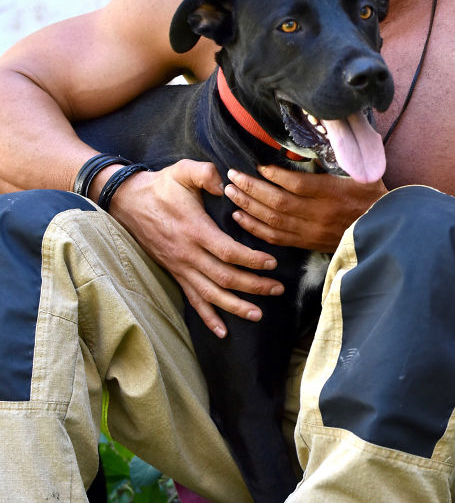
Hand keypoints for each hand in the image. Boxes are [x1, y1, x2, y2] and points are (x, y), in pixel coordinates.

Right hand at [108, 160, 284, 336]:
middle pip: (224, 277)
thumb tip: (225, 183)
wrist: (129, 203)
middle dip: (253, 286)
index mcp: (194, 230)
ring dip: (235, 306)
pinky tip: (223, 332)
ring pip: (211, 294)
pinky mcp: (176, 273)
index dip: (251, 259)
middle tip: (277, 289)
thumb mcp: (182, 171)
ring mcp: (181, 267)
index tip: (272, 263)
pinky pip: (193, 300)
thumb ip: (204, 173)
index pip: (227, 252)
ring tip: (258, 314)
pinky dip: (208, 317)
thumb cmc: (162, 186)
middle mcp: (188, 254)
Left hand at [224, 165, 387, 251]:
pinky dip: (255, 228)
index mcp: (334, 193)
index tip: (258, 165)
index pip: (297, 185)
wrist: (385, 230)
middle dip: (252, 188)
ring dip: (248, 206)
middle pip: (279, 202)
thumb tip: (317, 138)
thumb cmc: (372, 196)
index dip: (274, 175)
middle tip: (232, 175)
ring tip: (230, 191)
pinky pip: (276, 238)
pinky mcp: (308, 244)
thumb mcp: (362, 172)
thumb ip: (339, 159)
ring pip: (274, 221)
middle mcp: (321, 215)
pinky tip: (240, 216)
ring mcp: (313, 232)